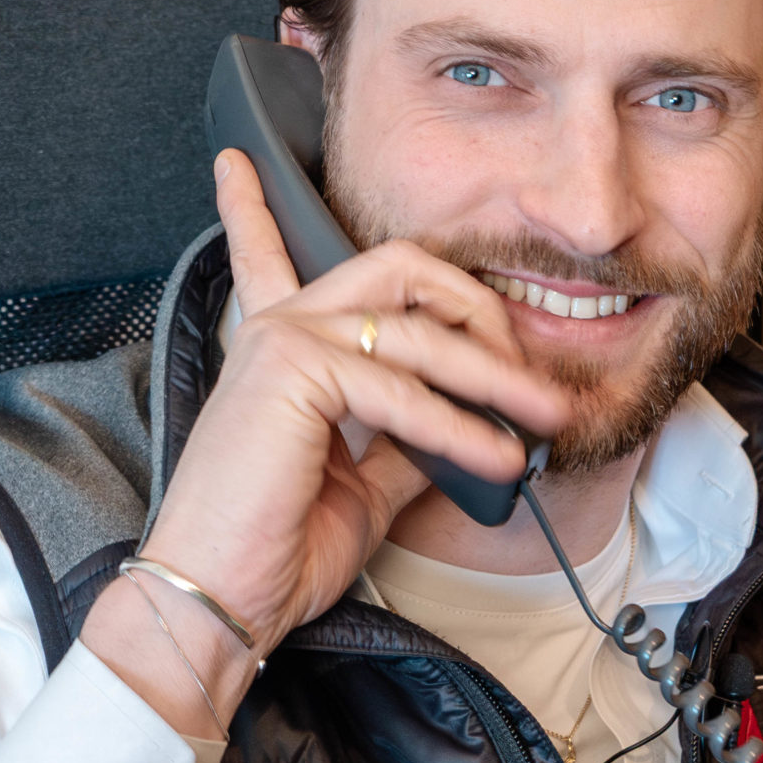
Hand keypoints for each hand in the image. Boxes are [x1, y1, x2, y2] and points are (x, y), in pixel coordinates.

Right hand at [77, 150, 570, 738]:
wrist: (219, 601)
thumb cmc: (275, 551)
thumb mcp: (366, 487)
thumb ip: (411, 442)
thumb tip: (478, 428)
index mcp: (282, 350)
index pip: (267, 255)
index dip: (254, 207)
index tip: (238, 162)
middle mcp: (278, 330)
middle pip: (400, 269)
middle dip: (477, 307)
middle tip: (526, 366)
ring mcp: (284, 342)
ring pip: (420, 329)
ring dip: (496, 375)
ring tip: (544, 417)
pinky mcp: (293, 372)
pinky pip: (405, 388)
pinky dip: (463, 425)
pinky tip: (498, 458)